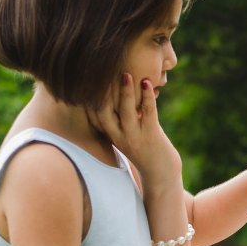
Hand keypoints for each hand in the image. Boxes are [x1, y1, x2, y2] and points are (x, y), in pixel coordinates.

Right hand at [88, 73, 181, 189]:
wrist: (161, 173)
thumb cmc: (144, 148)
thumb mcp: (126, 134)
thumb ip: (119, 118)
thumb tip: (118, 92)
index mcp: (111, 135)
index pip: (94, 115)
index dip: (88, 97)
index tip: (85, 78)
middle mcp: (119, 136)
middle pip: (104, 113)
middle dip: (102, 92)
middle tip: (100, 72)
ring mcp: (135, 136)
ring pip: (126, 111)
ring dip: (125, 91)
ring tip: (125, 73)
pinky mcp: (151, 134)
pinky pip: (148, 112)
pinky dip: (147, 96)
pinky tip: (147, 82)